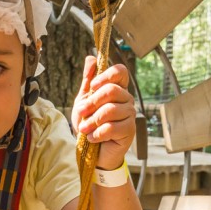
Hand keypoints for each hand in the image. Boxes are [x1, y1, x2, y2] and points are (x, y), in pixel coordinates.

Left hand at [72, 56, 135, 170]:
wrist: (93, 151)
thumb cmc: (90, 123)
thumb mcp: (84, 100)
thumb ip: (88, 81)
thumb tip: (91, 58)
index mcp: (117, 88)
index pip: (120, 71)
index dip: (106, 75)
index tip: (92, 85)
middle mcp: (126, 99)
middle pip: (112, 90)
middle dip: (92, 102)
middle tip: (81, 112)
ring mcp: (130, 114)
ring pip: (110, 110)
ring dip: (91, 121)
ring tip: (83, 129)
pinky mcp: (130, 130)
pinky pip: (112, 128)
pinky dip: (97, 134)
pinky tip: (92, 138)